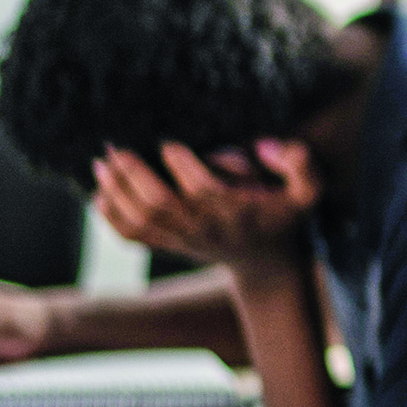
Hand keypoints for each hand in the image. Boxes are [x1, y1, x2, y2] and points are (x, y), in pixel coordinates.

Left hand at [92, 141, 316, 274]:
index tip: (169, 144)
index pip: (203, 190)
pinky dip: (110, 219)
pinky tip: (99, 196)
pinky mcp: (166, 245)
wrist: (264, 262)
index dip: (181, 166)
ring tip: (101, 165)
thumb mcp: (306, 192)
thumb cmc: (280, 216)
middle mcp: (203, 225)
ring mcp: (181, 237)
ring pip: (140, 219)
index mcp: (233, 208)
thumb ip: (301, 167)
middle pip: (159, 204)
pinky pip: (131, 236)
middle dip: (133, 176)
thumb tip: (268, 146)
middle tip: (116, 149)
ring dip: (116, 192)